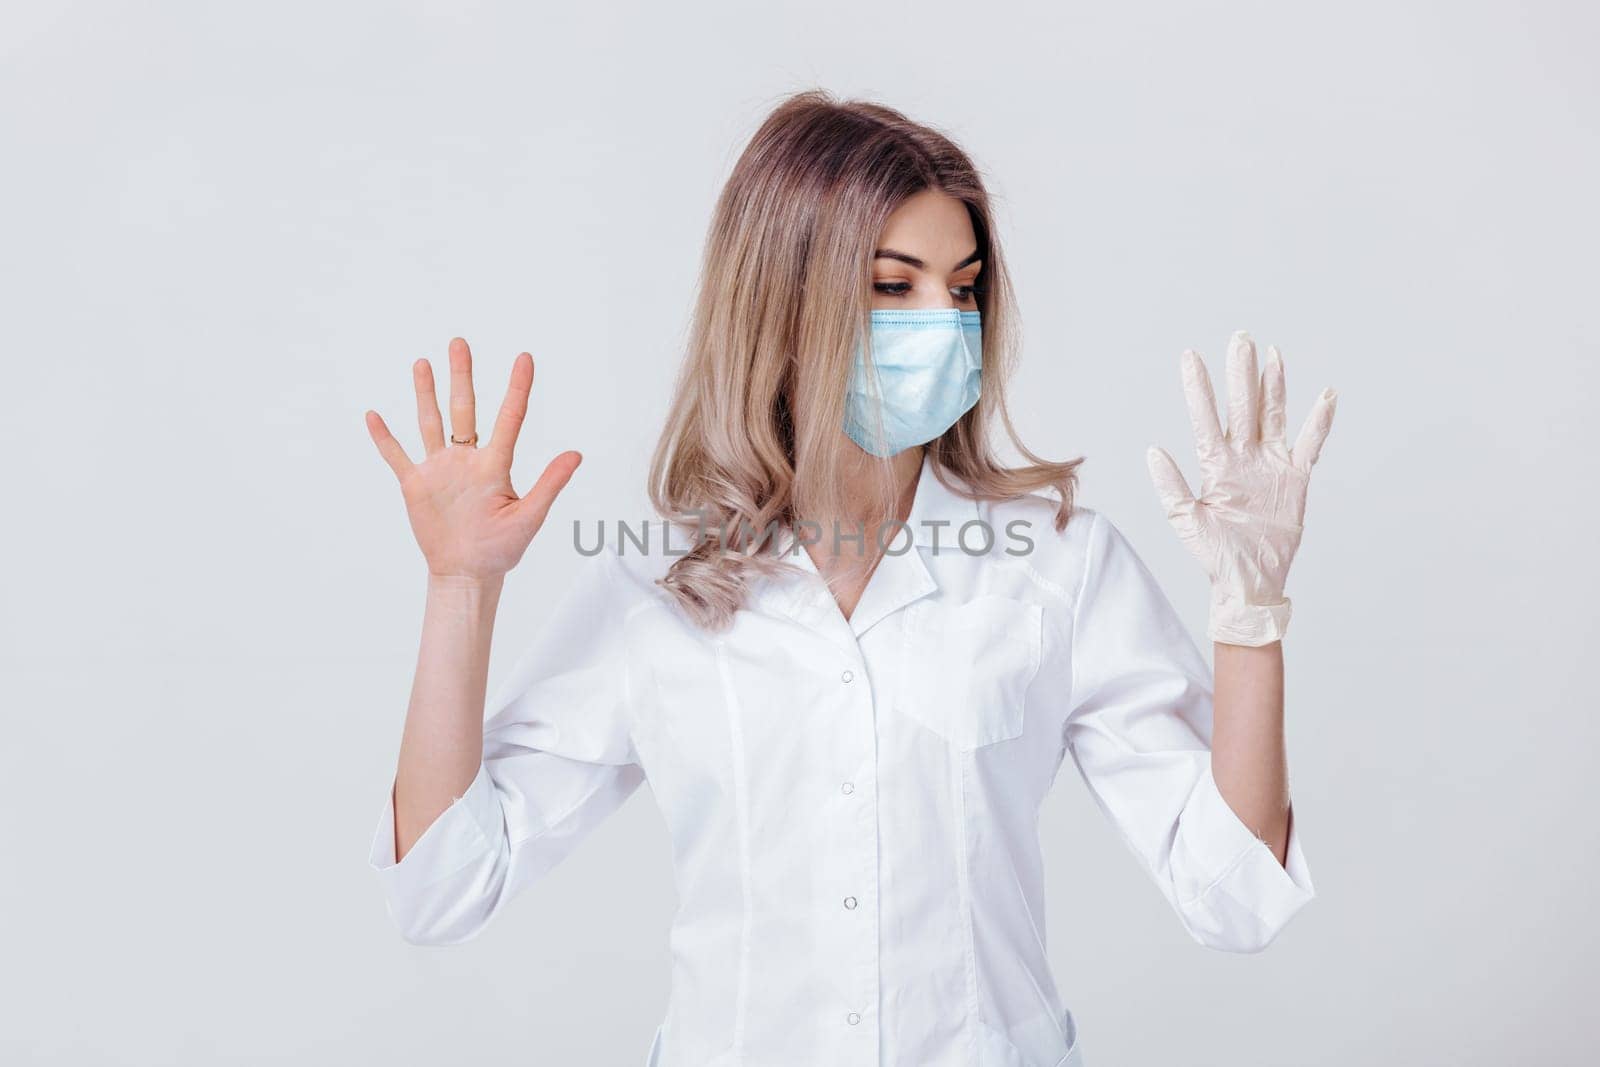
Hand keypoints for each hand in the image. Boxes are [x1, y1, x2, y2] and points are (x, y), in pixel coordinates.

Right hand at [364, 337, 581, 581]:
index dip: (517, 388)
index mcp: (495, 465)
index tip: (525, 358)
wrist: (468, 573)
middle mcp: (467, 460)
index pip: (509, 418)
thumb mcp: (529, 517)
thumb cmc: (501, 549)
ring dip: (425, 394)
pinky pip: (397, 456)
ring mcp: (440, 470)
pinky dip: (385, 438)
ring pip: (431, 423)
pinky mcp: (416, 485)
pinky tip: (375, 415)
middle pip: (463, 409)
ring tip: (423, 363)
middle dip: (461, 376)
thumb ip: (550, 484)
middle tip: (460, 343)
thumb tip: (577, 454)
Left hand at [1145, 330, 1336, 645]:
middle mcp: (1242, 457)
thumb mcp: (1187, 521)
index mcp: (1214, 465)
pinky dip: (1318, 422)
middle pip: (1242, 407)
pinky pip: (1309, 444)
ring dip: (1273, 385)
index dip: (1198, 389)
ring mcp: (1270, 464)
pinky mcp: (1296, 478)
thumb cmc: (1215, 555)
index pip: (1205, 419)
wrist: (1249, 581)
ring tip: (1270, 354)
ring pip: (1272, 416)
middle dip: (1239, 374)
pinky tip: (1325, 397)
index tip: (1190, 357)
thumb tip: (1153, 450)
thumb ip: (1171, 486)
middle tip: (1239, 338)